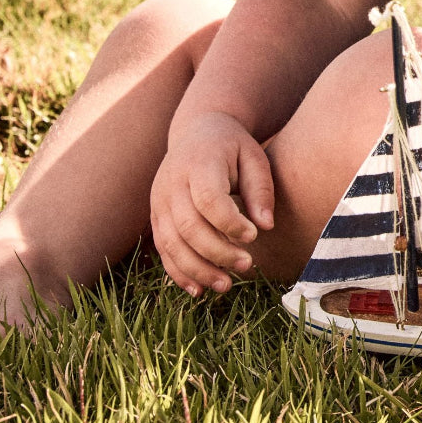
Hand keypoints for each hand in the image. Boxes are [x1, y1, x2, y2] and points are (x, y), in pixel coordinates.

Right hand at [150, 112, 274, 296]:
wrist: (197, 133)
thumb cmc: (232, 147)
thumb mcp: (253, 157)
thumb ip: (260, 189)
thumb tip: (266, 226)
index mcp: (199, 162)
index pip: (208, 199)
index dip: (229, 223)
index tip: (254, 236)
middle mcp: (172, 182)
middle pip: (188, 226)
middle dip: (217, 252)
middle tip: (247, 265)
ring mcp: (159, 201)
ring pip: (171, 243)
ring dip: (197, 269)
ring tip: (226, 286)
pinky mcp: (156, 216)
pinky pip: (163, 249)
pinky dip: (178, 272)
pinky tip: (199, 290)